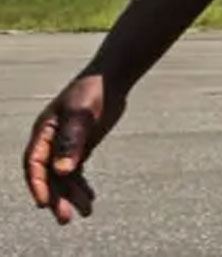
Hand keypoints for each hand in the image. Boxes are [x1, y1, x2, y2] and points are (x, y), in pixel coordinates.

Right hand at [22, 73, 124, 224]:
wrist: (110, 79)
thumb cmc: (93, 92)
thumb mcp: (82, 115)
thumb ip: (71, 142)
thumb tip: (62, 171)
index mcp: (43, 132)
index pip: (34, 164)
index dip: (37, 184)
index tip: (45, 203)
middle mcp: (50, 141)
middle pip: (48, 175)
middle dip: (56, 197)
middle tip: (65, 219)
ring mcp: (64, 145)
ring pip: (63, 176)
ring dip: (72, 195)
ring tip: (86, 213)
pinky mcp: (79, 147)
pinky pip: (75, 171)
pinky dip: (81, 185)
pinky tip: (89, 198)